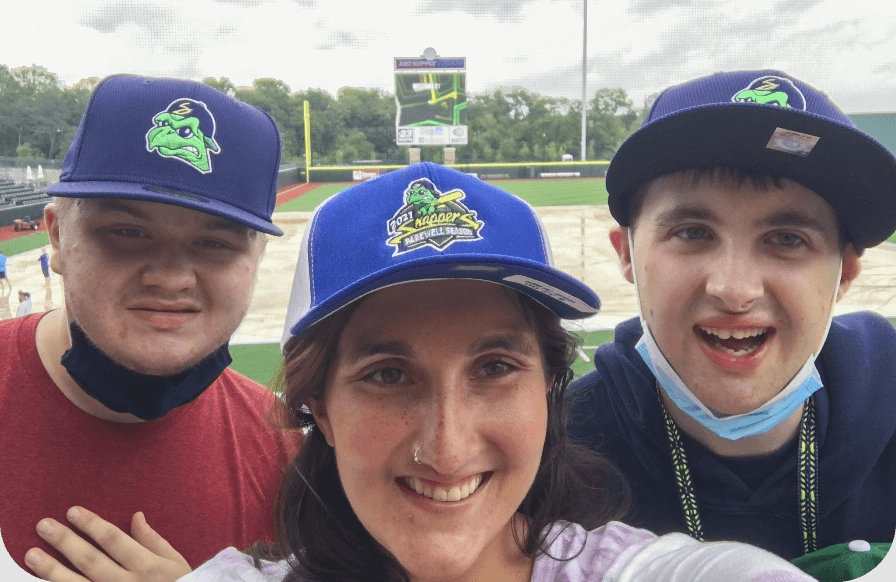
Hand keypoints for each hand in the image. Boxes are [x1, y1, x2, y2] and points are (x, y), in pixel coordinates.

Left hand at [24, 506, 191, 581]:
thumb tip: (136, 516)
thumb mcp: (175, 562)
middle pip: (91, 561)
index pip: (114, 540)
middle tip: (43, 525)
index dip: (92, 524)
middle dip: (65, 542)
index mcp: (147, 567)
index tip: (72, 511)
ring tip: (31, 555)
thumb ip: (154, 541)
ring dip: (52, 571)